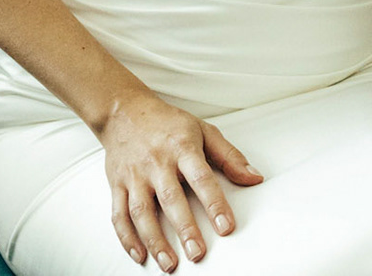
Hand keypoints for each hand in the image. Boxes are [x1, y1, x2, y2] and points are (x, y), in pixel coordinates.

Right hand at [98, 92, 262, 269]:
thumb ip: (229, 156)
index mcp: (182, 147)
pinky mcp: (117, 184)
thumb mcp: (203, 131)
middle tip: (198, 254)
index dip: (214, 203)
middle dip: (185, 229)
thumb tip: (254, 178)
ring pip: (142, 212)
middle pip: (171, 199)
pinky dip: (127, 238)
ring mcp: (134, 175)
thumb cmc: (168, 123)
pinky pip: (118, 214)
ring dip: (154, 240)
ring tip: (170, 264)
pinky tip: (139, 255)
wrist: (124, 111)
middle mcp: (157, 162)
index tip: (226, 227)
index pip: (201, 178)